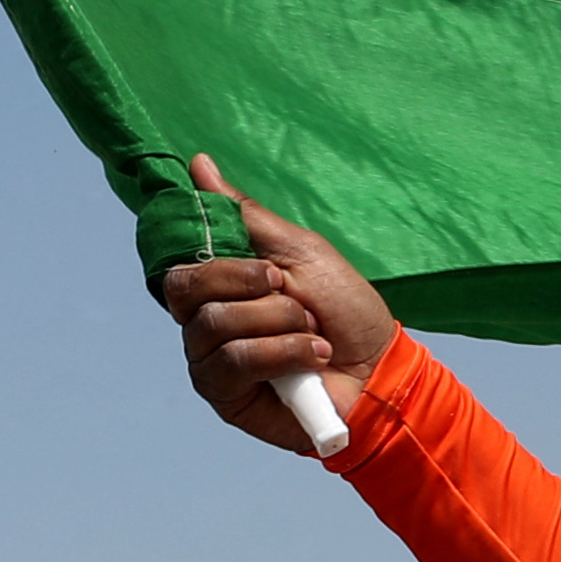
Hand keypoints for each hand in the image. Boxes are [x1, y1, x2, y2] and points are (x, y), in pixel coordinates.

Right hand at [151, 153, 403, 454]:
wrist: (380, 369)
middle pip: (188, 290)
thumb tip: (198, 164)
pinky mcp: (226, 396)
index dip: (221, 262)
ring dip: (280, 322)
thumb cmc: (344, 310)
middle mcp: (204, 322)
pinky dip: (283, 351)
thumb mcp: (300, 250)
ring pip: (215, 324)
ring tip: (313, 332)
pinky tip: (312, 357)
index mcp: (218, 286)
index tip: (271, 268)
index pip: (180, 264)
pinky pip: (234, 361)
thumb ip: (244, 215)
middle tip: (294, 296)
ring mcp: (210, 361)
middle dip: (255, 288)